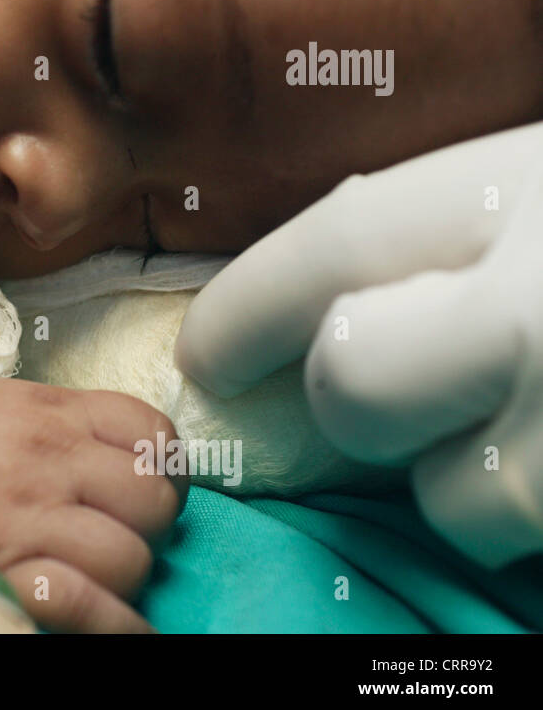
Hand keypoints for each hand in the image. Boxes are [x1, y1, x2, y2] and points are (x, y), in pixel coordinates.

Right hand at [0, 377, 186, 631]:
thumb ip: (61, 423)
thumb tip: (120, 458)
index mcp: (51, 411)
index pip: (152, 431)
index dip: (162, 466)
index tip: (143, 486)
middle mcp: (49, 459)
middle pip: (154, 500)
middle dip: (148, 524)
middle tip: (119, 534)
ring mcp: (27, 515)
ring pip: (130, 556)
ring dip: (123, 575)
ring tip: (97, 577)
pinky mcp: (2, 568)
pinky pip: (85, 604)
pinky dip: (112, 623)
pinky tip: (116, 626)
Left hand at [176, 122, 542, 566]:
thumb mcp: (538, 184)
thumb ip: (448, 227)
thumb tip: (327, 298)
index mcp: (517, 187)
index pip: (334, 245)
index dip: (249, 310)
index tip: (201, 356)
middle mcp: (535, 299)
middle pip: (352, 380)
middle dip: (352, 398)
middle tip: (409, 384)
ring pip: (436, 486)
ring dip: (444, 472)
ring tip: (507, 424)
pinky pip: (502, 525)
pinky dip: (504, 508)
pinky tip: (542, 455)